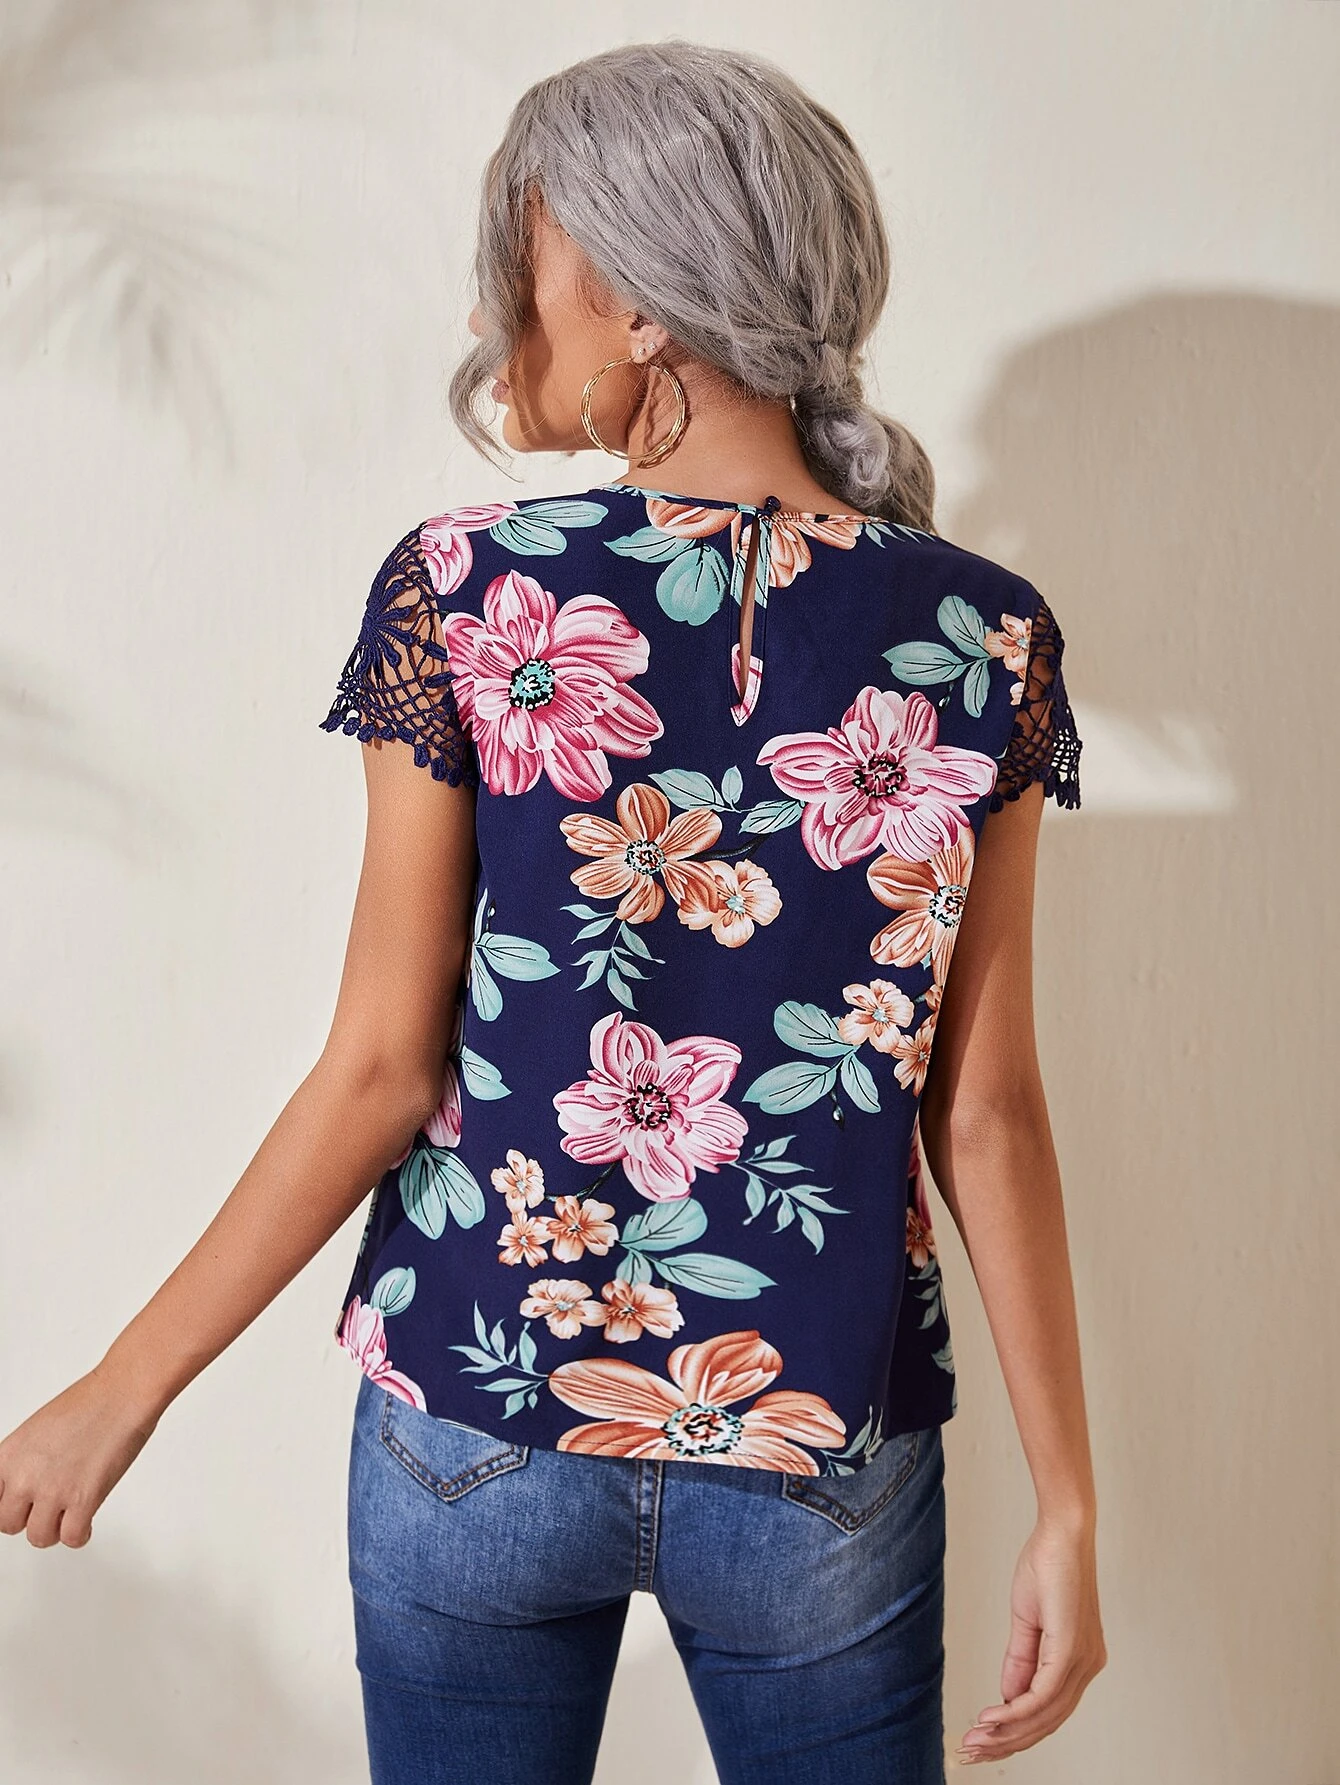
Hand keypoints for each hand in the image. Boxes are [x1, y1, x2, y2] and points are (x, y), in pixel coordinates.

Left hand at [0, 1365, 160, 1548]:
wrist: (122, 1393)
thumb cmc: (89, 1402)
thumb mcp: (36, 1430)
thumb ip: (24, 1462)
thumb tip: (25, 1485)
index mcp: (8, 1456)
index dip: (8, 1505)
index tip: (19, 1508)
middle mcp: (25, 1476)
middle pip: (8, 1524)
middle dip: (30, 1518)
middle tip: (47, 1508)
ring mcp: (53, 1491)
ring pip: (39, 1538)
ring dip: (56, 1529)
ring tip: (68, 1514)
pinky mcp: (83, 1501)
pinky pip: (72, 1539)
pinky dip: (80, 1534)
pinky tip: (86, 1520)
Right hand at [954, 1513, 1106, 1764]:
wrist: (1063, 1532)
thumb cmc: (1048, 1565)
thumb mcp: (1027, 1619)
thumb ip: (1020, 1660)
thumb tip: (1008, 1696)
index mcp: (1079, 1661)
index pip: (1048, 1711)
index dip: (1015, 1730)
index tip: (982, 1738)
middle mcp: (1087, 1666)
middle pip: (1047, 1722)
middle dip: (1007, 1741)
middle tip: (972, 1749)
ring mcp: (1083, 1660)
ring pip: (1045, 1715)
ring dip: (1008, 1731)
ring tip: (976, 1739)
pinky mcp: (1072, 1650)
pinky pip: (1044, 1695)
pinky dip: (1016, 1710)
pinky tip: (992, 1717)